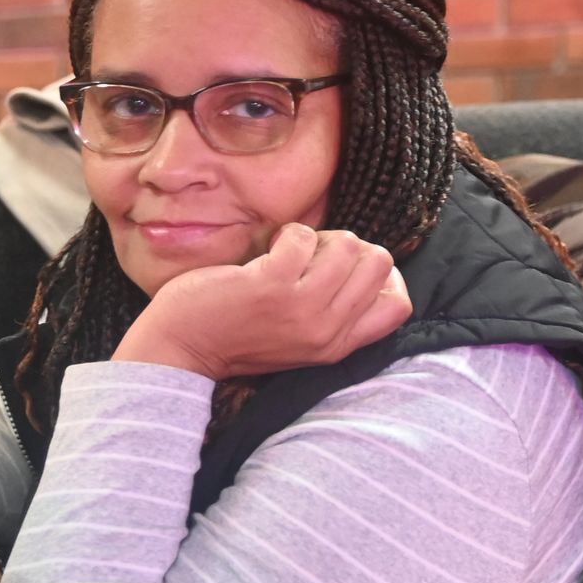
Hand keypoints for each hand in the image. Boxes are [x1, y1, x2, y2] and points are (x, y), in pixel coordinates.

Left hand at [112, 225, 411, 379]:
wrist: (183, 349)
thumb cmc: (239, 337)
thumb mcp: (300, 342)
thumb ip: (334, 315)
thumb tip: (366, 262)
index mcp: (337, 347)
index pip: (398, 307)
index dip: (385, 277)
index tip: (350, 270)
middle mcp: (325, 331)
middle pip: (379, 265)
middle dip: (350, 248)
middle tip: (314, 257)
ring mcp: (299, 309)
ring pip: (349, 245)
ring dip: (320, 237)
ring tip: (290, 252)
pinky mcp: (269, 286)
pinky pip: (303, 237)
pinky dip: (289, 233)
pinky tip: (270, 249)